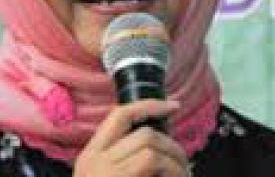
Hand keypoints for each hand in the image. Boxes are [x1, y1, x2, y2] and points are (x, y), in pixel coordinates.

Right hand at [74, 99, 190, 176]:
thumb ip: (119, 162)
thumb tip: (154, 146)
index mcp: (90, 156)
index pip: (120, 115)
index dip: (149, 105)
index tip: (172, 105)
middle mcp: (95, 162)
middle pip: (143, 134)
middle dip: (172, 146)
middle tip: (183, 163)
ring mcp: (108, 173)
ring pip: (152, 149)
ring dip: (175, 162)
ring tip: (183, 174)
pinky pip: (153, 163)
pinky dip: (173, 172)